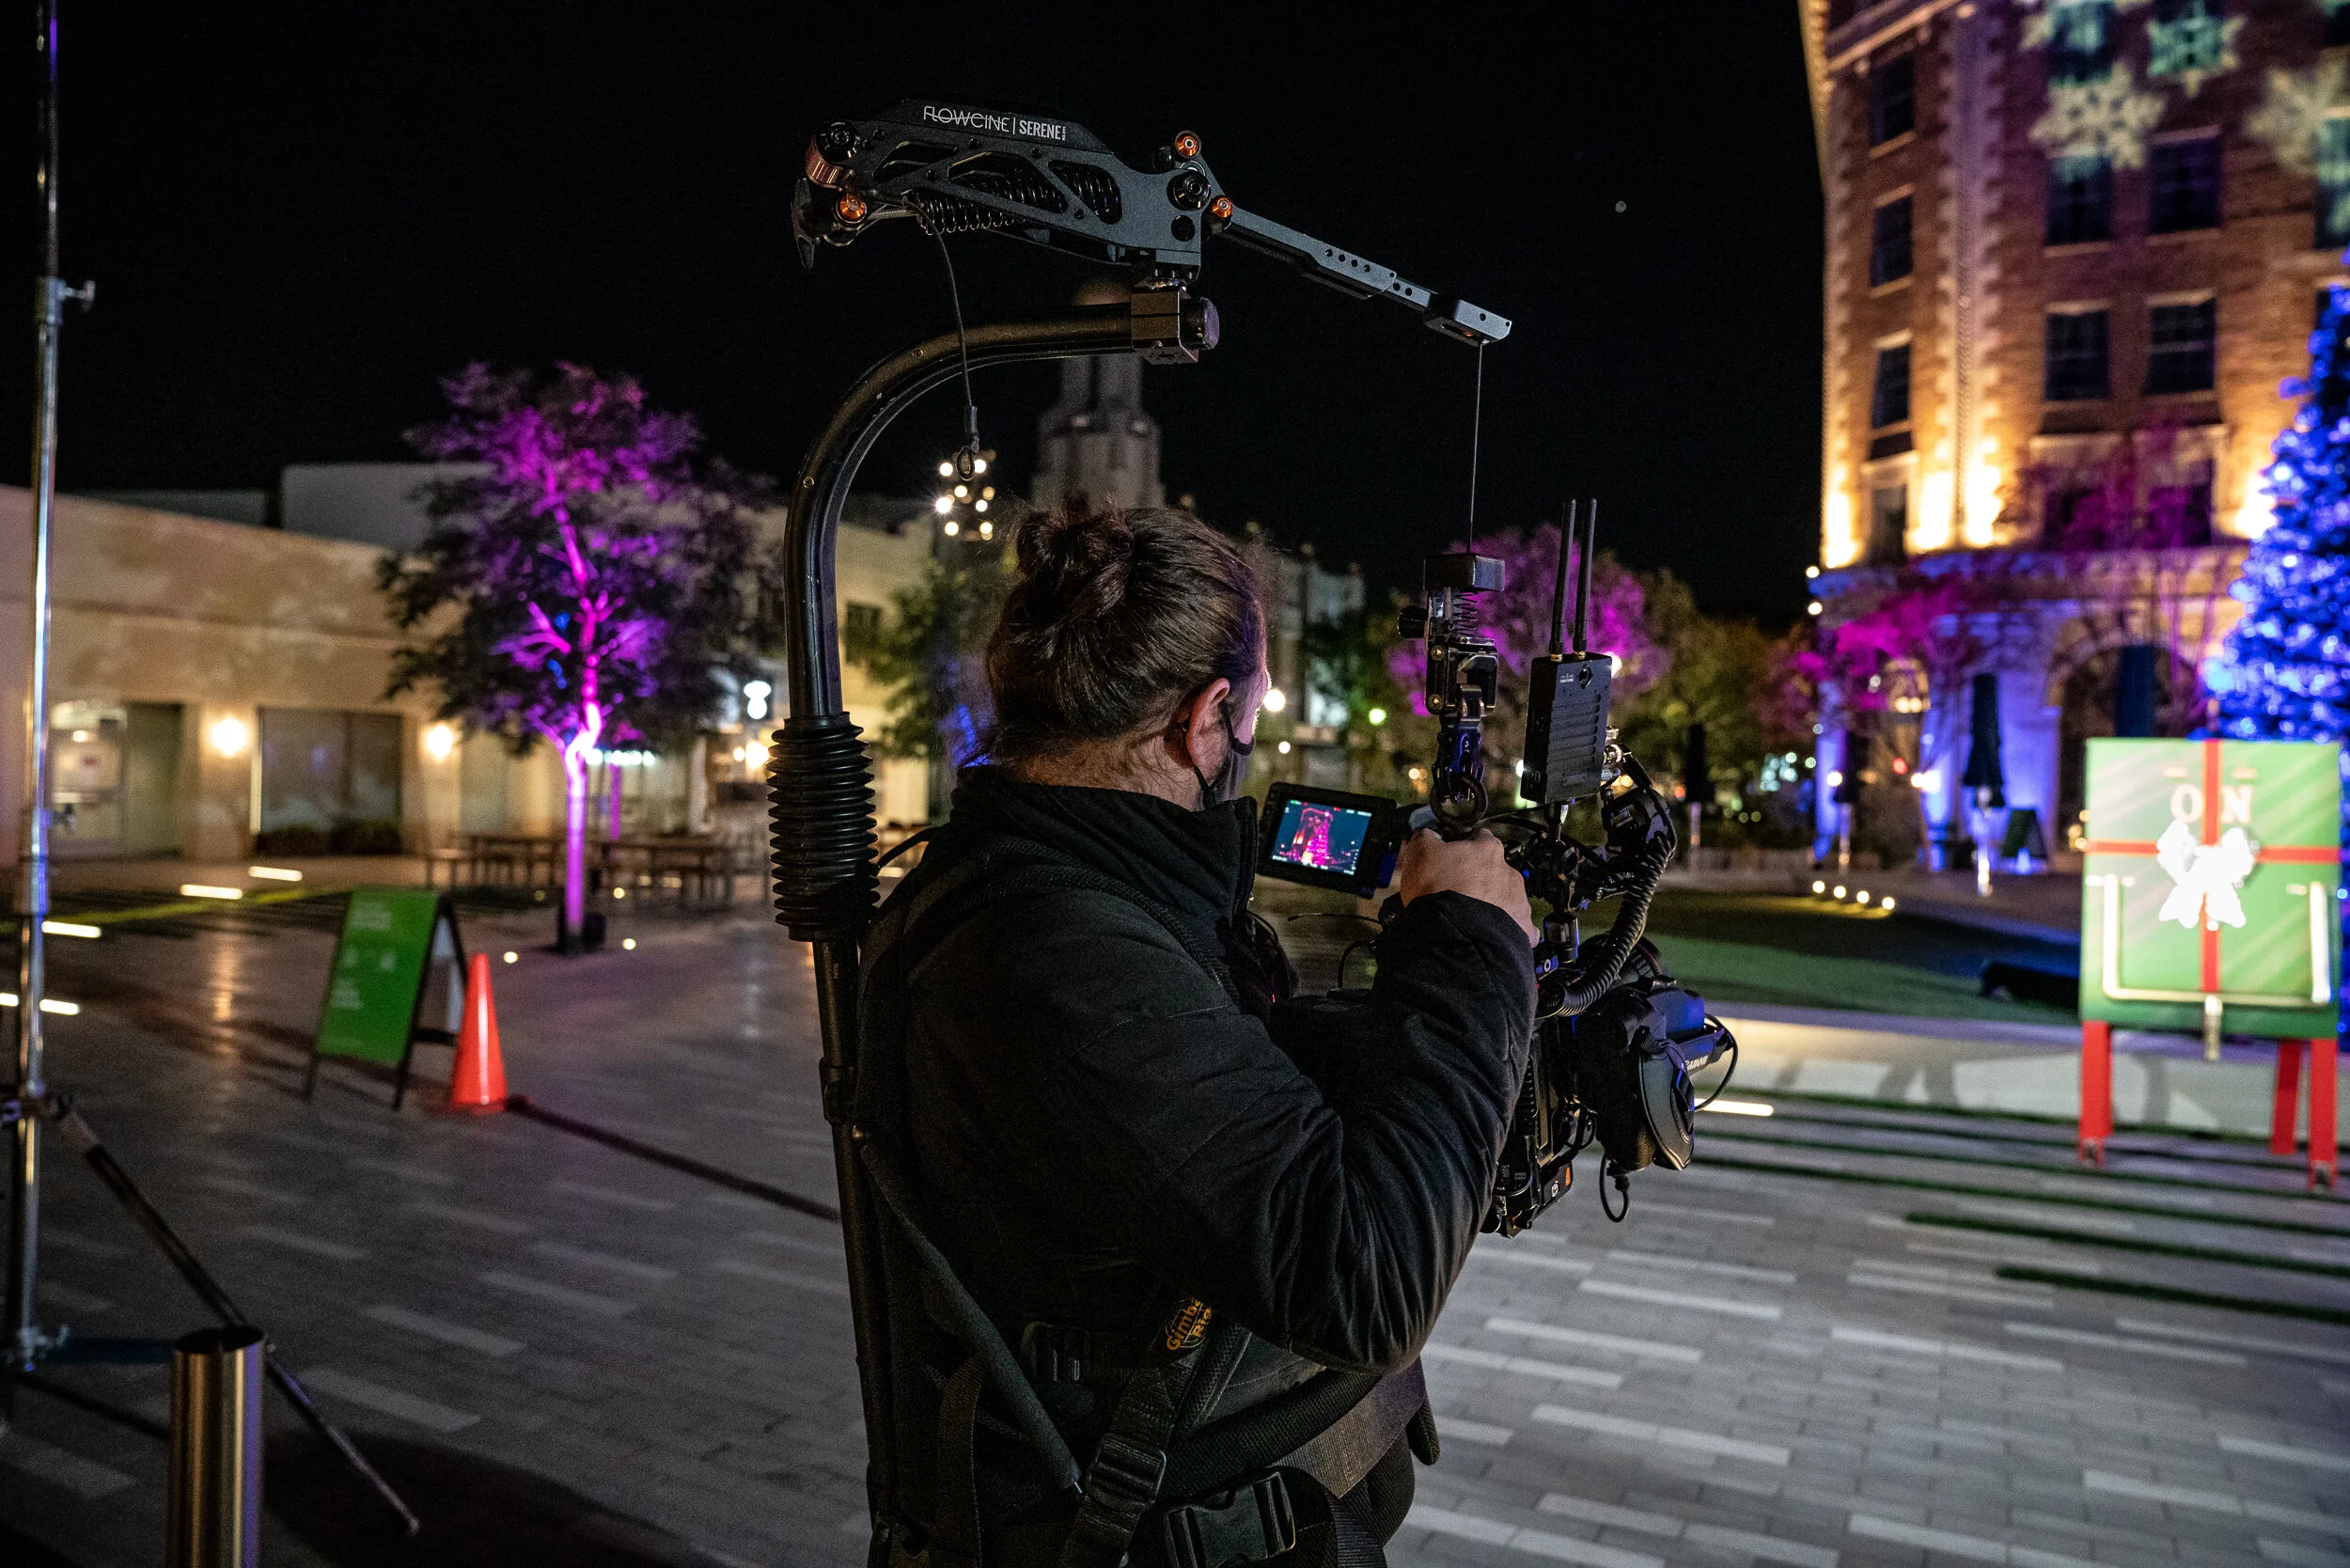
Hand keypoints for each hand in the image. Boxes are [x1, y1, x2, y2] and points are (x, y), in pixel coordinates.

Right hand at [1397, 829, 1536, 944]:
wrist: (1455, 936)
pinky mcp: (1523, 928)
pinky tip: (1490, 933)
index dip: (1464, 845)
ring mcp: (1519, 901)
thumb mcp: (1420, 853)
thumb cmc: (1438, 891)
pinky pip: (1518, 926)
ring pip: (1506, 897)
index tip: (1452, 855)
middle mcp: (1509, 872)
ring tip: (1469, 916)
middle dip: (1478, 878)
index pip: (1479, 837)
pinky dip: (1506, 929)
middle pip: (1494, 870)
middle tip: (1456, 890)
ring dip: (1491, 903)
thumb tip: (1427, 836)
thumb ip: (1426, 838)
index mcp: (1487, 850)